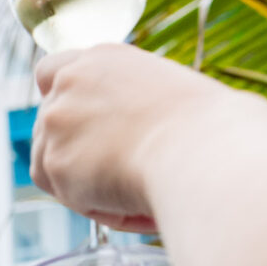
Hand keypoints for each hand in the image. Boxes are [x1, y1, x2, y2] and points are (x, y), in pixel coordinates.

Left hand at [31, 45, 266, 230]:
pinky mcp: (55, 162)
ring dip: (90, 185)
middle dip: (76, 155)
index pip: (53, 71)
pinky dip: (99, 208)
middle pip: (48, 126)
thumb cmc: (218, 130)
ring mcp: (57, 119)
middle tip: (123, 178)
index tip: (84, 130)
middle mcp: (72, 80)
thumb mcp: (177, 96)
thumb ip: (142, 106)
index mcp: (105, 58)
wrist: (208, 151)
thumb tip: (151, 136)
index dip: (62, 104)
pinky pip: (70, 197)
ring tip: (142, 192)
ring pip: (54, 165)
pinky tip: (136, 204)